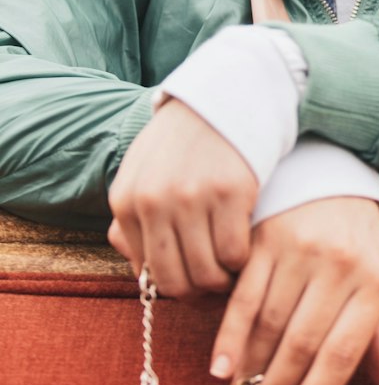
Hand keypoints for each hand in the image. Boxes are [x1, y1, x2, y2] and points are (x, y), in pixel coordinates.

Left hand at [107, 98, 256, 295]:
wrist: (223, 94)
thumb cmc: (185, 141)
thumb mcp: (144, 173)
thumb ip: (135, 221)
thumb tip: (144, 276)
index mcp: (126, 200)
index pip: (147, 272)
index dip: (175, 285)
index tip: (194, 280)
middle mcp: (154, 202)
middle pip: (176, 280)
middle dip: (199, 290)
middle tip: (216, 281)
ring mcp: (192, 197)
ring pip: (208, 271)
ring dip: (223, 279)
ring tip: (232, 267)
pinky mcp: (231, 191)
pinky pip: (235, 252)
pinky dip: (242, 260)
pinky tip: (246, 247)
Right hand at [209, 196, 378, 384]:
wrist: (332, 182)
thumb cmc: (358, 247)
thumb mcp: (378, 286)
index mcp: (375, 284)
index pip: (343, 353)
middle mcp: (340, 266)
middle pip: (301, 344)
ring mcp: (300, 250)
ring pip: (268, 325)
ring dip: (249, 373)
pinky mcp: (265, 239)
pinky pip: (243, 298)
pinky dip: (229, 337)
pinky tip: (221, 368)